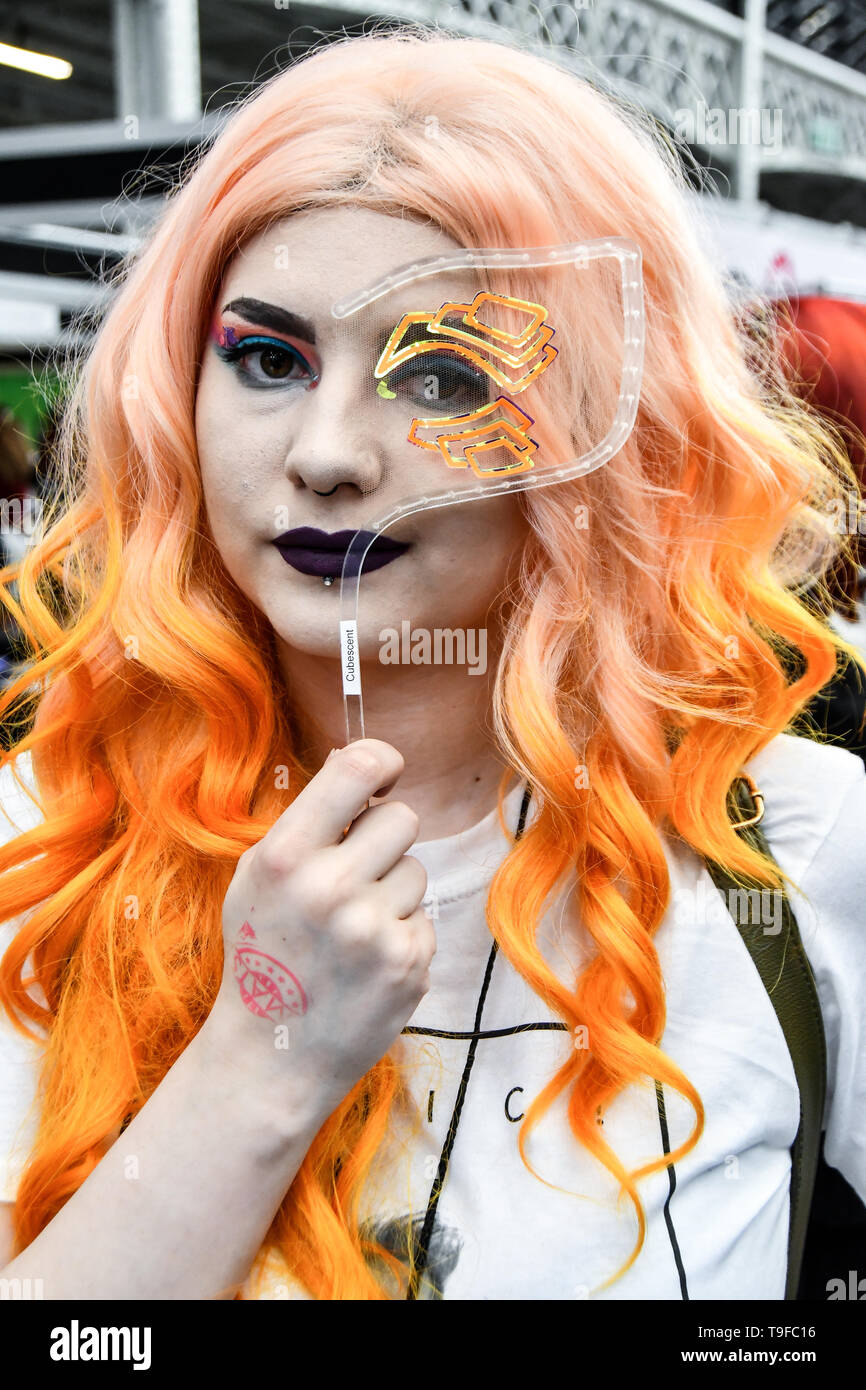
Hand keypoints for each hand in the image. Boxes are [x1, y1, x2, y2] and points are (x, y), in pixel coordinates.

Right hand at [207, 740, 433, 1116]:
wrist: (272, 1054)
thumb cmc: (263, 953)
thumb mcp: (259, 878)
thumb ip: (308, 823)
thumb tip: (358, 761)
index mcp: (285, 857)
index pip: (357, 768)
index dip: (381, 761)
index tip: (384, 775)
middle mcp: (330, 888)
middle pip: (401, 818)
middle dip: (383, 839)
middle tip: (355, 873)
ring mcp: (374, 929)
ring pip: (416, 869)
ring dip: (391, 892)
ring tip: (351, 931)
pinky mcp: (410, 962)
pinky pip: (423, 916)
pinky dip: (400, 933)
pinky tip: (365, 962)